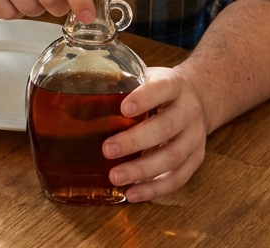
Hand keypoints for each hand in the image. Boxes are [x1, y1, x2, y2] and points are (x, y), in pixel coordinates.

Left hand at [102, 66, 207, 201]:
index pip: (162, 88)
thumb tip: (72, 98)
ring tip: (116, 177)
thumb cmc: (158, 88)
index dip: (144, 98)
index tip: (123, 109)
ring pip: (173, 157)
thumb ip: (118, 83)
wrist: (198, 98)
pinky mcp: (196, 159)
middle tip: (107, 149)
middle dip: (136, 141)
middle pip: (166, 128)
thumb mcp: (143, 75)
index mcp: (174, 84)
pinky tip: (133, 193)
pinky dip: (155, 188)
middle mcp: (188, 111)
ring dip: (143, 170)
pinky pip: (178, 178)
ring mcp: (195, 137)